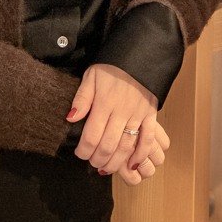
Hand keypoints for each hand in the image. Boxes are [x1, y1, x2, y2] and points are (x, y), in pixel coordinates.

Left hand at [68, 64, 165, 179]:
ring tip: (106, 168)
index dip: (84, 150)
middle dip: (98, 159)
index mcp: (104, 103)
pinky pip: (148, 138)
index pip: (91, 135)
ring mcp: (137, 114)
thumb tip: (71, 118)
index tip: (79, 154)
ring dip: (116, 162)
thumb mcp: (91, 76)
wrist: (141, 54)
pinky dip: (141, 154)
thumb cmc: (112, 66)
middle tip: (92, 163)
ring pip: (127, 146)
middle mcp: (121, 111)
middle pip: (108, 145)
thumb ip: (82, 98)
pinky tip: (133, 164)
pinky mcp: (151, 115)